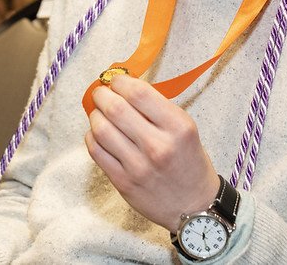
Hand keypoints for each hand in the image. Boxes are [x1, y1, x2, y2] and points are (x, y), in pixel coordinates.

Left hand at [84, 74, 218, 230]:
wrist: (194, 206)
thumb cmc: (189, 162)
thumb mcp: (185, 128)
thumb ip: (156, 108)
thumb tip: (123, 87)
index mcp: (178, 127)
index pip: (139, 93)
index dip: (121, 81)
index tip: (115, 79)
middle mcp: (157, 146)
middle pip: (116, 109)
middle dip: (102, 94)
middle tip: (101, 92)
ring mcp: (138, 166)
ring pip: (101, 129)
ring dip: (95, 115)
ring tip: (99, 112)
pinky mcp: (123, 182)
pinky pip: (96, 151)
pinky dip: (92, 136)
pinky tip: (99, 133)